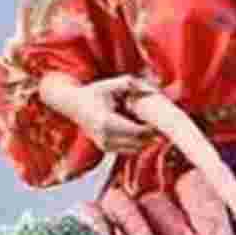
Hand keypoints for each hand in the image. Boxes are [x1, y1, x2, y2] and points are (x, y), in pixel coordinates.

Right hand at [42, 74, 157, 153]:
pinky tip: (141, 131)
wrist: (74, 105)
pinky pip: (127, 150)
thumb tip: (152, 90)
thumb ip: (131, 84)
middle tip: (161, 125)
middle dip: (152, 136)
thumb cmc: (94, 93)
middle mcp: (105, 137)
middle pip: (138, 143)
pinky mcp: (104, 148)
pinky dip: (137, 143)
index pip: (137, 132)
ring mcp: (104, 145)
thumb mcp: (111, 84)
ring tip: (152, 127)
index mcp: (107, 122)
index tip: (159, 120)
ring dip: (146, 141)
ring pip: (134, 149)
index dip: (151, 128)